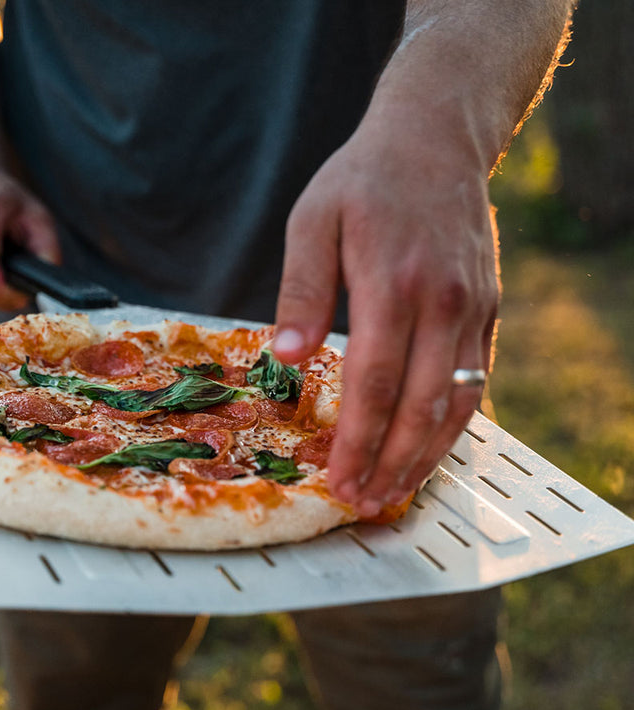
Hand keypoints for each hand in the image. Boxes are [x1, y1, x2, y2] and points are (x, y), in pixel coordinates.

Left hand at [273, 123, 498, 517]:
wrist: (435, 139)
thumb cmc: (362, 181)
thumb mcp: (312, 220)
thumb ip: (301, 290)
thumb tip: (287, 357)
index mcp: (392, 284)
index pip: (375, 384)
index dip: (358, 441)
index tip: (340, 481)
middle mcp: (442, 304)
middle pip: (420, 407)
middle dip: (391, 464)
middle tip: (365, 504)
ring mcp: (472, 309)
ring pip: (457, 404)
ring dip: (427, 457)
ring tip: (397, 493)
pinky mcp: (488, 310)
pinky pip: (476, 380)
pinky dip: (455, 425)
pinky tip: (430, 450)